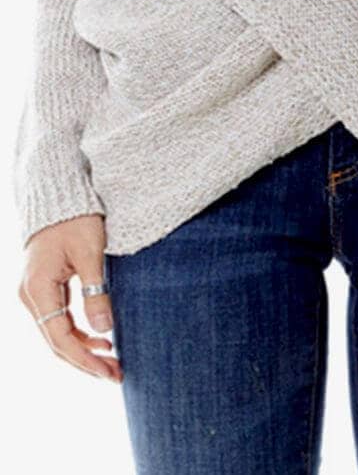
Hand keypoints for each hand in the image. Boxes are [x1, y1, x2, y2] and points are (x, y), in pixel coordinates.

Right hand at [18, 214, 121, 382]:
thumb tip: (105, 331)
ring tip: (113, 359)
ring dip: (83, 348)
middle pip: (56, 341)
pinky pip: (59, 318)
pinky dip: (78, 332)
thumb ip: (96, 292)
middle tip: (116, 374)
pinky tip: (100, 338)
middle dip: (86, 361)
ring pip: (57, 332)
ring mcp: (35, 291)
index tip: (110, 373)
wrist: (59, 193)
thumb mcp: (90, 253)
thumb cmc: (76, 217)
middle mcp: (30, 295)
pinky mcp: (44, 286)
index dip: (85, 360)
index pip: (60, 339)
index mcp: (38, 289)